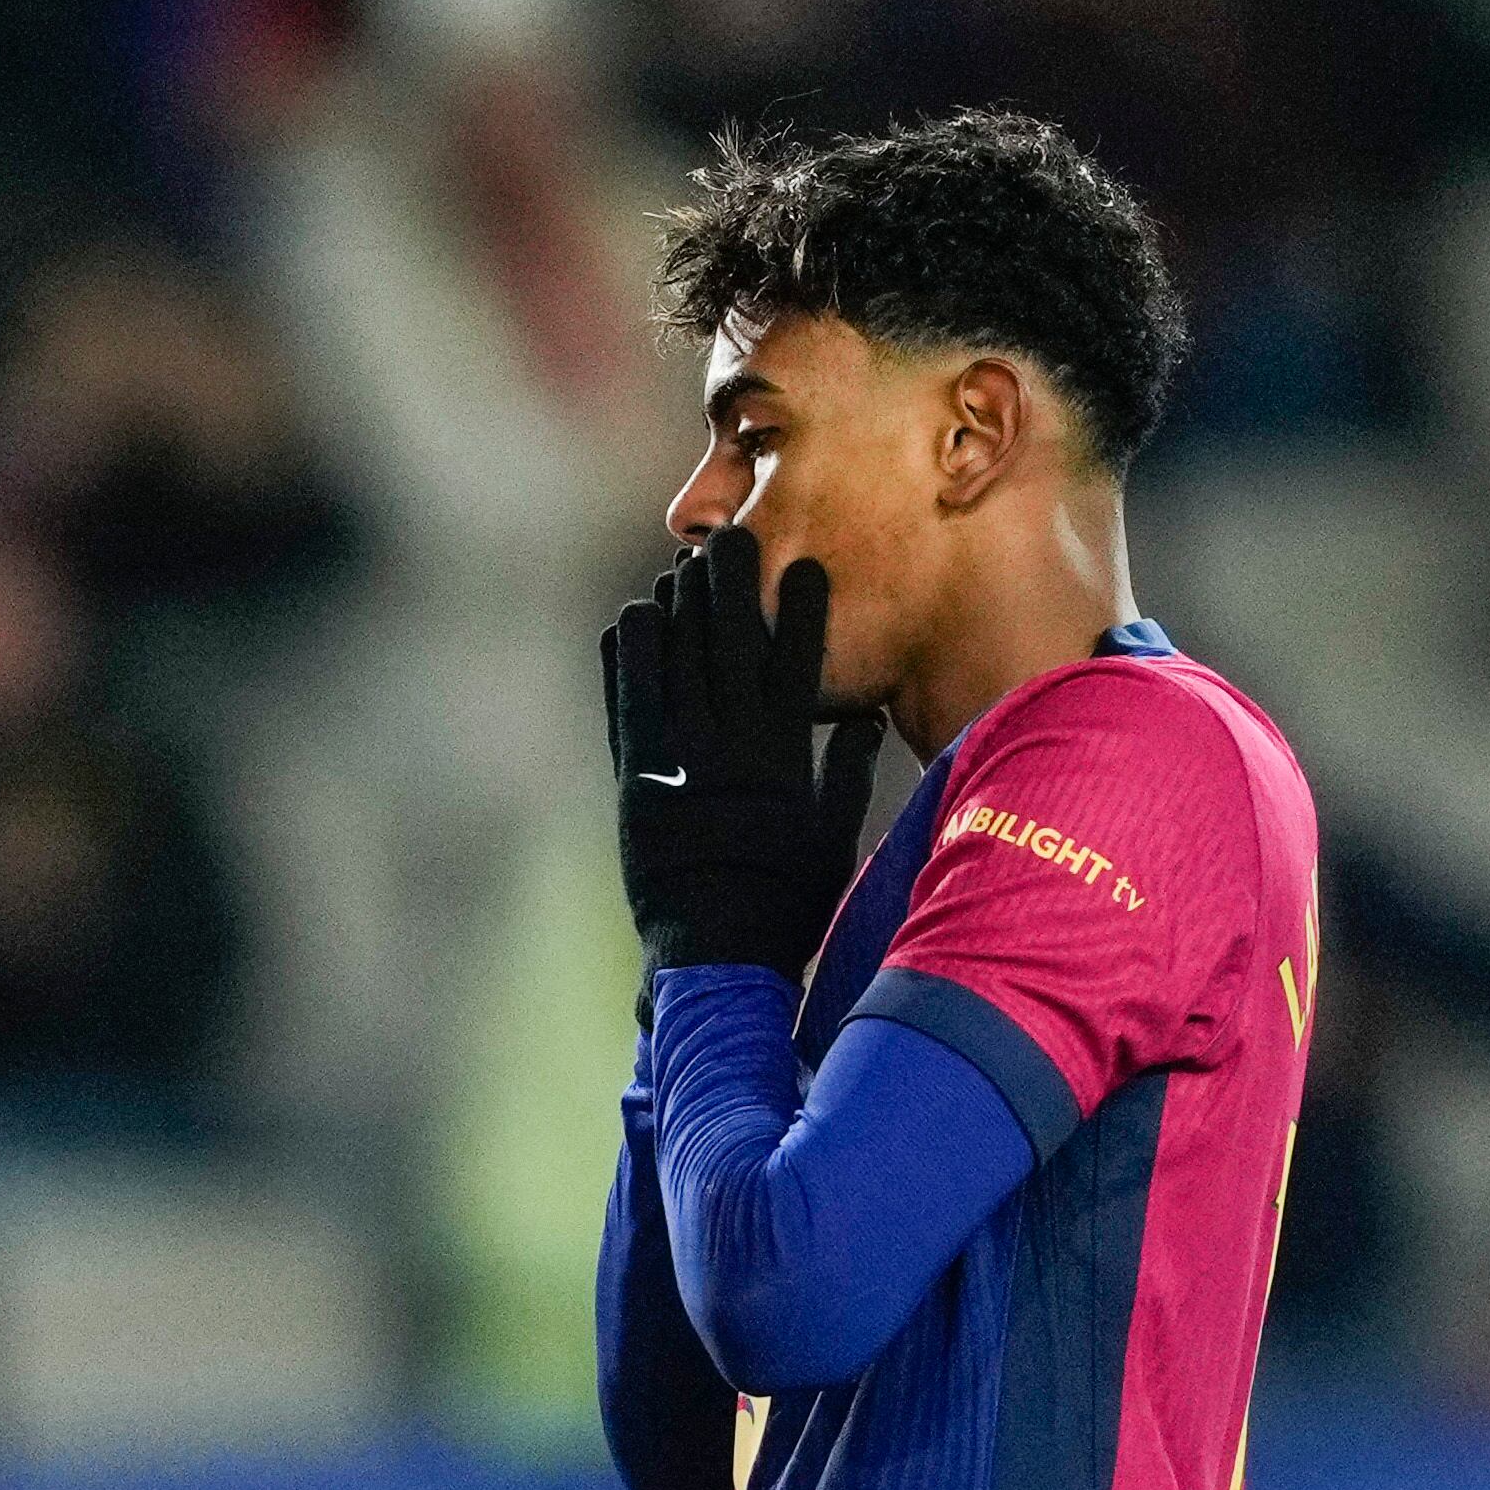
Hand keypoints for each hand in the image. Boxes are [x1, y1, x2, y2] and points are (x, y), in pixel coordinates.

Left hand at [601, 526, 886, 994]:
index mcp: (782, 761)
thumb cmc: (784, 900)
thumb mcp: (831, 839)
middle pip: (725, 649)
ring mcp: (675, 762)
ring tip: (678, 568)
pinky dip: (627, 659)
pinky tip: (629, 618)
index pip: (796, 668)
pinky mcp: (632, 779)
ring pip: (671, 665)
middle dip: (728, 588)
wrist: (714, 952)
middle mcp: (727, 751)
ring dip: (675, 611)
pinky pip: (626, 704)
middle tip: (729, 538)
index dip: (801, 614)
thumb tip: (864, 718)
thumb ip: (844, 775)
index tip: (806, 567)